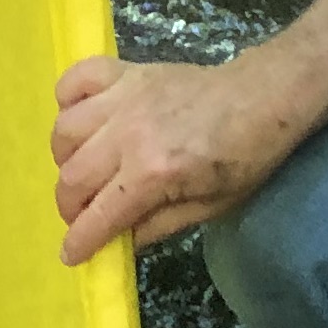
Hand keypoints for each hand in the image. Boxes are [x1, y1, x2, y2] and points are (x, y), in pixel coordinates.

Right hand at [50, 49, 321, 264]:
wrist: (263, 98)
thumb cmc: (244, 158)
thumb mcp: (208, 208)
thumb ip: (156, 225)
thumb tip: (117, 241)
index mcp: (154, 173)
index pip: (98, 215)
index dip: (78, 241)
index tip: (70, 255)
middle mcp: (129, 134)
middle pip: (73, 176)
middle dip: (69, 207)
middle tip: (82, 215)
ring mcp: (124, 98)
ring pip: (65, 131)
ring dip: (64, 159)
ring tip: (83, 170)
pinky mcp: (126, 72)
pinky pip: (75, 80)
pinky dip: (66, 99)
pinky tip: (81, 119)